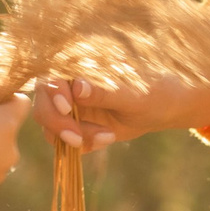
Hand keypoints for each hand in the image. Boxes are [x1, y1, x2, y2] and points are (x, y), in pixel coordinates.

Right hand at [33, 75, 209, 152]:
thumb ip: (104, 91)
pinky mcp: (75, 125)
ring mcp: (70, 106)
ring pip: (50, 126)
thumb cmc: (154, 91)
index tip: (68, 109)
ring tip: (107, 138)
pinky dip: (82, 144)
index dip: (53, 94)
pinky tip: (107, 138)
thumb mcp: (133, 93)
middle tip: (79, 140)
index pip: (50, 77)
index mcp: (80, 66)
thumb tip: (77, 86)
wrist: (166, 107)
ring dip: (73, 137)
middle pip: (43, 105)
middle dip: (59, 124)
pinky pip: (64, 140)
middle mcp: (69, 84)